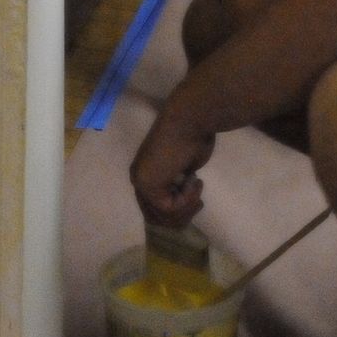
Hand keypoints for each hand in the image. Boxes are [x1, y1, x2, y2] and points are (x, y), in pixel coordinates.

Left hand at [129, 102, 214, 227]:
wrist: (190, 120)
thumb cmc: (193, 136)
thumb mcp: (186, 167)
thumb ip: (179, 183)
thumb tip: (184, 200)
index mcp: (144, 171)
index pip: (154, 207)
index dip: (178, 209)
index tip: (197, 198)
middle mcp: (138, 178)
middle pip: (156, 216)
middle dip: (182, 214)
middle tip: (198, 199)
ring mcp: (140, 182)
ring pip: (163, 215)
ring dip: (186, 206)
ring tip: (197, 186)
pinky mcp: (148, 186)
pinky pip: (170, 208)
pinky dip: (188, 198)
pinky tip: (194, 180)